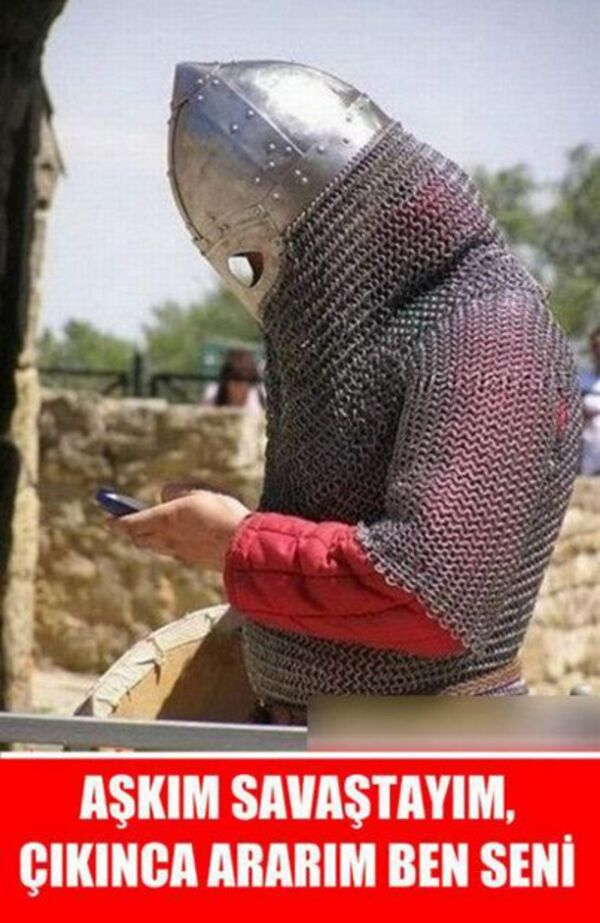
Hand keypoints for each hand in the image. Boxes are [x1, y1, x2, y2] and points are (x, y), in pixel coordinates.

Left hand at [106, 489, 249, 570]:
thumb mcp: (200, 493)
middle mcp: (168, 539)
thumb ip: (177, 492)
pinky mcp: (193, 561)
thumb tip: (164, 495)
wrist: (245, 548)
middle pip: (140, 538)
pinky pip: (172, 552)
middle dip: (132, 531)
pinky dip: (168, 544)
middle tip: (129, 523)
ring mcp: (180, 553)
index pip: (132, 523)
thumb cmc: (224, 515)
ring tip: (151, 530)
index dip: (118, 521)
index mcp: (165, 519)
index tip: (108, 520)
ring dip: (148, 539)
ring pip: (155, 547)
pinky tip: (179, 537)